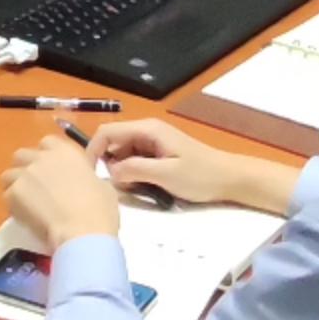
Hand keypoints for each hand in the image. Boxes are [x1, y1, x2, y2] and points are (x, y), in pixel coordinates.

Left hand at [5, 139, 119, 250]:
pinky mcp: (13, 193)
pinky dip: (13, 206)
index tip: (50, 170)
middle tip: (35, 187)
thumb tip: (82, 181)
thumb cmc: (98, 209)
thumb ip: (85, 176)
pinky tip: (24, 217)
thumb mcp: (101, 184)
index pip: (46, 142)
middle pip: (22, 155)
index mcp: (65, 152)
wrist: (82, 230)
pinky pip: (6, 197)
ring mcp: (25, 174)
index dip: (46, 156)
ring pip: (8, 175)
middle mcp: (42, 158)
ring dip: (15, 186)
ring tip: (25, 204)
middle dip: (25, 168)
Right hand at [95, 118, 292, 214]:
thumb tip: (110, 171)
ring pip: (124, 154)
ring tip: (135, 189)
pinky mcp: (159, 154)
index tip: (89, 174)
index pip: (107, 132)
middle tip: (119, 188)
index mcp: (147, 130)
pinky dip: (134, 173)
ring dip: (123, 171)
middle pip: (114, 143)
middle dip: (110, 164)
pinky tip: (144, 187)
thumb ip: (135, 170)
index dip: (93, 150)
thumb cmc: (200, 175)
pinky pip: (136, 161)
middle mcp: (147, 131)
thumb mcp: (165, 174)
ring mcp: (153, 142)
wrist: (229, 178)